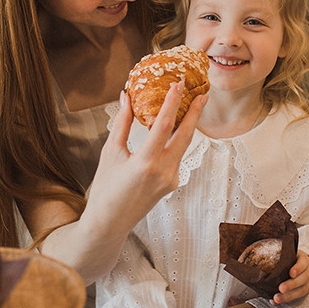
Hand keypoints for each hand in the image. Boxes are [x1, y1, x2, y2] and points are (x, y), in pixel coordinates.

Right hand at [87, 80, 206, 229]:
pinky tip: (174, 129)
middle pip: (185, 136)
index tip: (179, 84)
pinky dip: (176, 141)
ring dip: (189, 125)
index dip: (172, 103)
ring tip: (194, 106)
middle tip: (203, 93)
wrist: (109, 223)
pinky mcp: (172, 184)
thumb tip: (126, 97)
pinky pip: (177, 157)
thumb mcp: (110, 153)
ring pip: (184, 146)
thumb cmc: (105, 188)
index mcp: (145, 163)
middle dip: (195, 113)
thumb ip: (122, 123)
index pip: (163, 126)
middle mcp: (163, 172)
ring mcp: (171, 179)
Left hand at [271, 250, 308, 304]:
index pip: (303, 264)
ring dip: (288, 296)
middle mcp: (308, 272)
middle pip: (303, 279)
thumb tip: (262, 254)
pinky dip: (285, 300)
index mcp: (304, 260)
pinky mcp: (303, 291)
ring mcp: (307, 283)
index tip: (291, 273)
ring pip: (300, 291)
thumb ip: (281, 254)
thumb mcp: (290, 253)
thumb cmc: (293, 258)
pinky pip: (296, 297)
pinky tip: (276, 301)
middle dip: (291, 285)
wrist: (303, 265)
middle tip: (281, 288)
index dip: (298, 268)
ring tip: (277, 298)